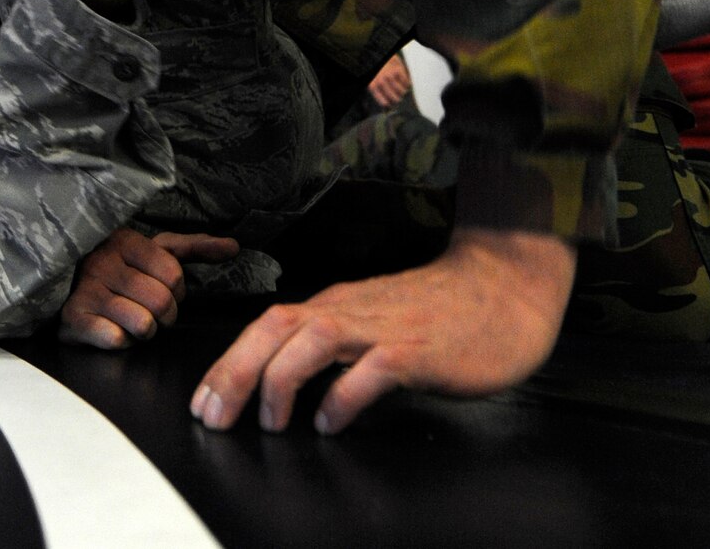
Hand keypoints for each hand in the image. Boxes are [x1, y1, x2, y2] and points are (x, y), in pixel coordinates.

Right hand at [59, 229, 240, 348]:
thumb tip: (234, 246)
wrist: (62, 286)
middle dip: (162, 315)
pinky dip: (119, 340)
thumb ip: (194, 248)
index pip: (175, 276)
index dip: (176, 292)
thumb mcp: (152, 251)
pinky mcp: (73, 319)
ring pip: (144, 325)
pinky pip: (118, 340)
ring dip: (141, 330)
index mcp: (125, 241)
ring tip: (126, 317)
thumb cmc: (116, 270)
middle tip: (144, 308)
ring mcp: (86, 290)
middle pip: (163, 303)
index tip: (158, 289)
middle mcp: (103, 262)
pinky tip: (108, 327)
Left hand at [192, 228, 575, 434]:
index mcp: (336, 305)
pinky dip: (344, 396)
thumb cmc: (441, 311)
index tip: (205, 400)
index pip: (266, 325)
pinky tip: (331, 423)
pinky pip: (372, 369)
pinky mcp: (419, 349)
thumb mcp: (374, 322)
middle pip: (276, 327)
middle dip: (236, 372)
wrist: (504, 286)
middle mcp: (351, 310)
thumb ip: (335, 347)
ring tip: (270, 423)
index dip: (229, 362)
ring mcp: (385, 326)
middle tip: (213, 416)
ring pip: (314, 338)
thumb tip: (289, 383)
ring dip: (281, 380)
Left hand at [367, 55, 412, 108]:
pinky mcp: (397, 69)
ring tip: (403, 91)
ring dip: (403, 92)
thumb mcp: (371, 77)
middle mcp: (381, 81)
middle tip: (399, 98)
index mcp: (372, 85)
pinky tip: (406, 83)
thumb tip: (385, 102)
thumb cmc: (374, 65)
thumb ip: (376, 88)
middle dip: (397, 98)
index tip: (390, 105)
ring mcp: (390, 75)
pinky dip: (407, 83)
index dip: (388, 104)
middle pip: (394, 97)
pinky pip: (406, 81)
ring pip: (401, 90)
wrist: (375, 51)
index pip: (383, 101)